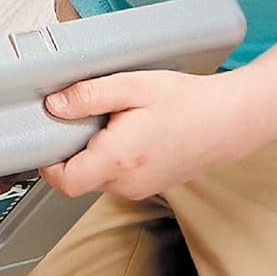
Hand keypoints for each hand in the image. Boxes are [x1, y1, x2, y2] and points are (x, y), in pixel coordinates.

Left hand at [39, 69, 263, 200]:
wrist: (229, 121)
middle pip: (79, 177)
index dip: (47, 162)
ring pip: (98, 176)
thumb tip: (54, 105)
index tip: (46, 137)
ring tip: (117, 119)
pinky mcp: (150, 186)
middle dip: (74, 148)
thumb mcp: (132, 86)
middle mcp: (126, 183)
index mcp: (118, 159)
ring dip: (96, 151)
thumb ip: (89, 95)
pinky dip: (115, 156)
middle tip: (88, 115)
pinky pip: (118, 175)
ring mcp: (140, 188)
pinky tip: (132, 130)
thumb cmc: (186, 102)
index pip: (64, 181)